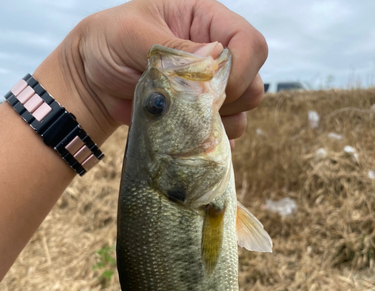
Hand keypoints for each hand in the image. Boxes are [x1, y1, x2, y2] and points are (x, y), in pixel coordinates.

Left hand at [50, 0, 266, 143]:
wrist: (92, 79)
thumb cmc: (109, 42)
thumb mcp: (134, 34)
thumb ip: (174, 47)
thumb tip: (215, 58)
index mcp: (206, 23)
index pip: (250, 44)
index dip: (242, 69)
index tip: (213, 88)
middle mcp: (216, 56)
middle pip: (253, 83)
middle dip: (229, 100)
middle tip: (192, 104)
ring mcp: (210, 89)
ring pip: (242, 112)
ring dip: (219, 122)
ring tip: (183, 118)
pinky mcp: (199, 116)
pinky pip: (223, 134)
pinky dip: (210, 139)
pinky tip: (186, 133)